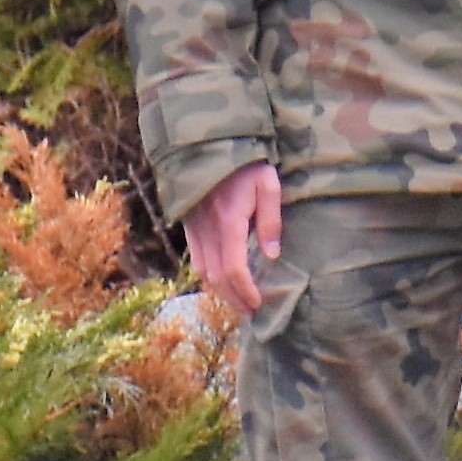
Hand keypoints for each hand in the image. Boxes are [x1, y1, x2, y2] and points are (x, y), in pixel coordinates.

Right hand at [184, 160, 285, 327]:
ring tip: (240, 303)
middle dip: (234, 298)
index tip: (259, 304)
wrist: (211, 147)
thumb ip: (271, 220)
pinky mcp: (190, 227)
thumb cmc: (247, 165)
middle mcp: (207, 230)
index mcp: (228, 221)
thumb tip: (271, 255)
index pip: (233, 267)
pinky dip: (209, 276)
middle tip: (252, 312)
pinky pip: (196, 259)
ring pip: (203, 271)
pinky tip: (223, 283)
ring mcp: (195, 229)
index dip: (245, 289)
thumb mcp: (268, 186)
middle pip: (216, 276)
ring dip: (221, 291)